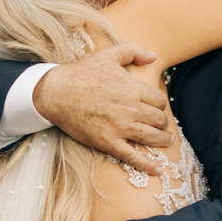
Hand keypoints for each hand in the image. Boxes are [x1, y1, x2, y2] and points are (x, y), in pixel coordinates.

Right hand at [33, 42, 172, 174]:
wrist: (55, 92)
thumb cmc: (80, 73)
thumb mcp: (108, 54)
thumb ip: (133, 50)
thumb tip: (153, 56)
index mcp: (133, 88)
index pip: (160, 100)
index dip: (160, 104)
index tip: (156, 107)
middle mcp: (130, 108)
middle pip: (159, 119)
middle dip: (162, 122)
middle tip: (161, 124)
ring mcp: (119, 127)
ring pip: (151, 137)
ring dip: (162, 140)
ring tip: (166, 140)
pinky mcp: (107, 141)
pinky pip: (132, 156)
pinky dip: (147, 165)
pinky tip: (157, 170)